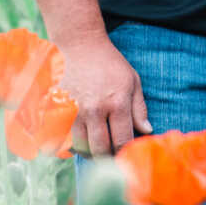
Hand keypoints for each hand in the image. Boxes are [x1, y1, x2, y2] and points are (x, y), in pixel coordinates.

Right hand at [61, 35, 151, 155]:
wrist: (81, 46)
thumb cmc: (110, 64)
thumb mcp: (132, 81)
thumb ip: (139, 109)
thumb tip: (147, 131)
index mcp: (117, 103)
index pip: (121, 141)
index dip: (124, 154)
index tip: (125, 156)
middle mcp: (95, 109)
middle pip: (100, 149)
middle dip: (107, 157)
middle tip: (110, 156)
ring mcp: (74, 111)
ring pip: (81, 147)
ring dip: (90, 153)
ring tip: (96, 149)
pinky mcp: (58, 110)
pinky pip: (62, 138)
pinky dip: (71, 144)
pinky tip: (79, 140)